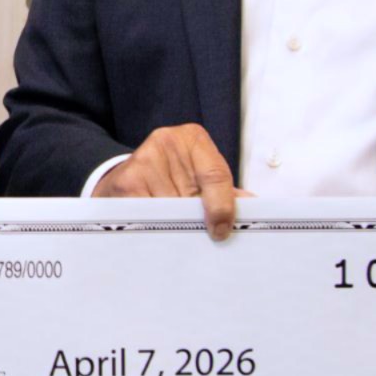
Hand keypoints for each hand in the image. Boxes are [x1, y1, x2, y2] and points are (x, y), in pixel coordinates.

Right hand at [93, 124, 247, 239]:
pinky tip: (155, 226)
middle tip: (201, 236)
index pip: (216, 175)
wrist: (123, 175)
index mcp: (193, 139)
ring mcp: (145, 160)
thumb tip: (252, 207)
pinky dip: (155, 226)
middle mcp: (168, 143)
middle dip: (197, 219)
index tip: (221, 230)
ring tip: (173, 227)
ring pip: (170, 208)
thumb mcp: (195, 174)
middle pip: (192, 195)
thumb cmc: (167, 176)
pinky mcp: (126, 181)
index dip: (222, 206)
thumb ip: (222, 190)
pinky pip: (149, 214)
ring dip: (174, 224)